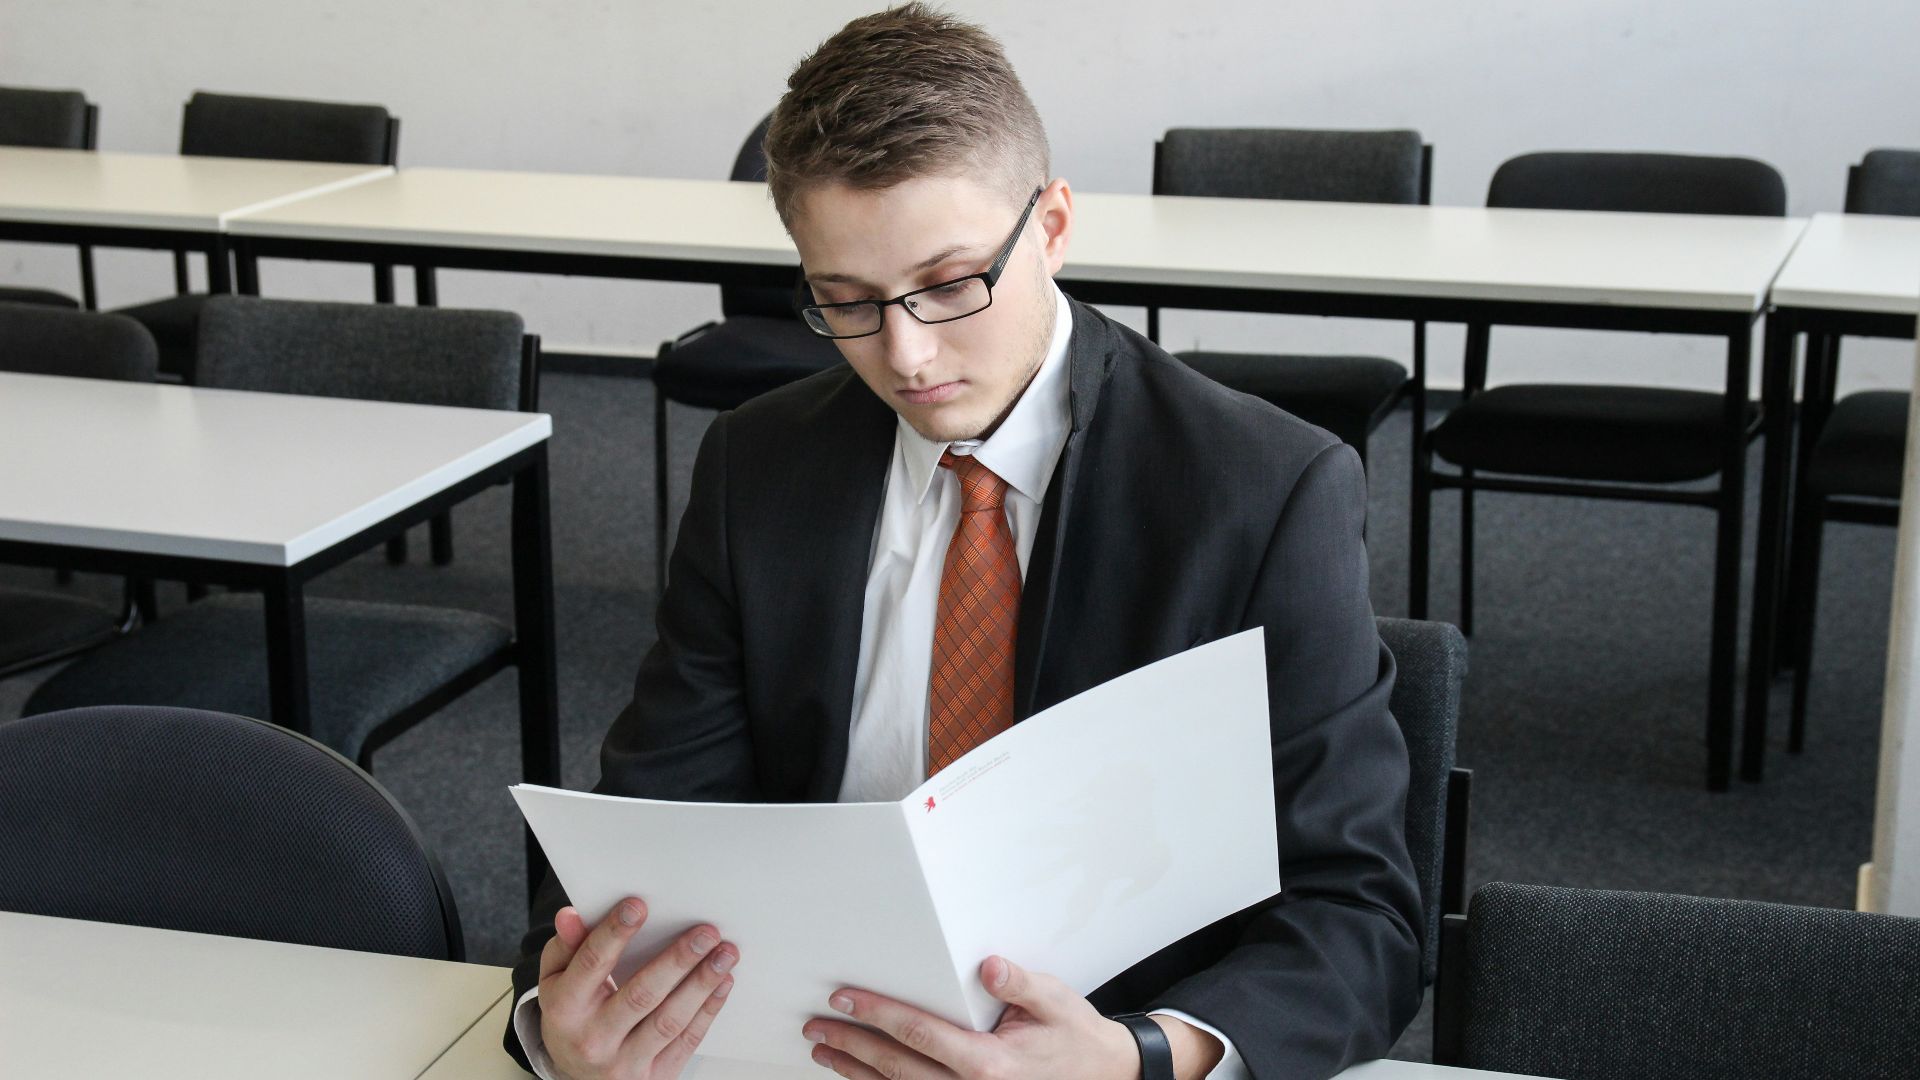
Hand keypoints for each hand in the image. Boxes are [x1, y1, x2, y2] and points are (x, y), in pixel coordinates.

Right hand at [536, 897, 738, 1079]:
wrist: (580, 1078)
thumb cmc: (571, 1016)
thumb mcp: (556, 980)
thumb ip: (566, 946)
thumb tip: (571, 914)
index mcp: (565, 1010)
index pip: (592, 965)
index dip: (614, 933)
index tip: (639, 906)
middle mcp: (593, 1040)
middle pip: (641, 995)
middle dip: (677, 961)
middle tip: (705, 933)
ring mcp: (624, 1063)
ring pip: (669, 1021)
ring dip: (702, 984)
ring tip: (725, 953)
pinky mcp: (654, 1077)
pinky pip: (686, 1041)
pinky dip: (708, 1010)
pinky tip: (722, 982)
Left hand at [803, 955, 1219, 1079]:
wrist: (1104, 1078)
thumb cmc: (1075, 1038)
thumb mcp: (1055, 1001)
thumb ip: (1020, 984)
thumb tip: (990, 966)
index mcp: (989, 1063)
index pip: (918, 1033)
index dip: (877, 1014)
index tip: (844, 999)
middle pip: (896, 1068)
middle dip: (852, 1046)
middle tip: (817, 1027)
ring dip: (856, 1072)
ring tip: (824, 1053)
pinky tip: (859, 1078)